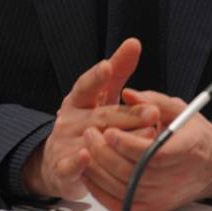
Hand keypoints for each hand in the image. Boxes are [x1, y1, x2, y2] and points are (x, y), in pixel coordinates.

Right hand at [22, 39, 159, 198]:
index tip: (108, 66)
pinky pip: (69, 166)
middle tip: (153, 112)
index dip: (97, 77)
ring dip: (118, 140)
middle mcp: (69, 120)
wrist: (58, 161)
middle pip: (101, 116)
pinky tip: (87, 156)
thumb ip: (117, 72)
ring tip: (146, 135)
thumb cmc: (86, 123)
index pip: (86, 85)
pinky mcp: (61, 168)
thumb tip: (134, 43)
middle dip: (129, 114)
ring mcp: (64, 144)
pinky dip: (77, 162)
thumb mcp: (100, 96)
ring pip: (93, 141)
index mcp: (77, 100)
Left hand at [80, 88, 211, 210]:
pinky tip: (92, 172)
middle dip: (106, 153)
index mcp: (189, 149)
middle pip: (135, 172)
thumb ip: (154, 101)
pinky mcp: (153, 208)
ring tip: (87, 149)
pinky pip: (120, 204)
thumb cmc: (196, 137)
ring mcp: (164, 197)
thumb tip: (128, 94)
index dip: (129, 145)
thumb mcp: (182, 111)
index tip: (110, 131)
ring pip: (123, 189)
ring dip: (99, 170)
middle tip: (91, 134)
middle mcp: (177, 177)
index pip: (156, 154)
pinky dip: (101, 190)